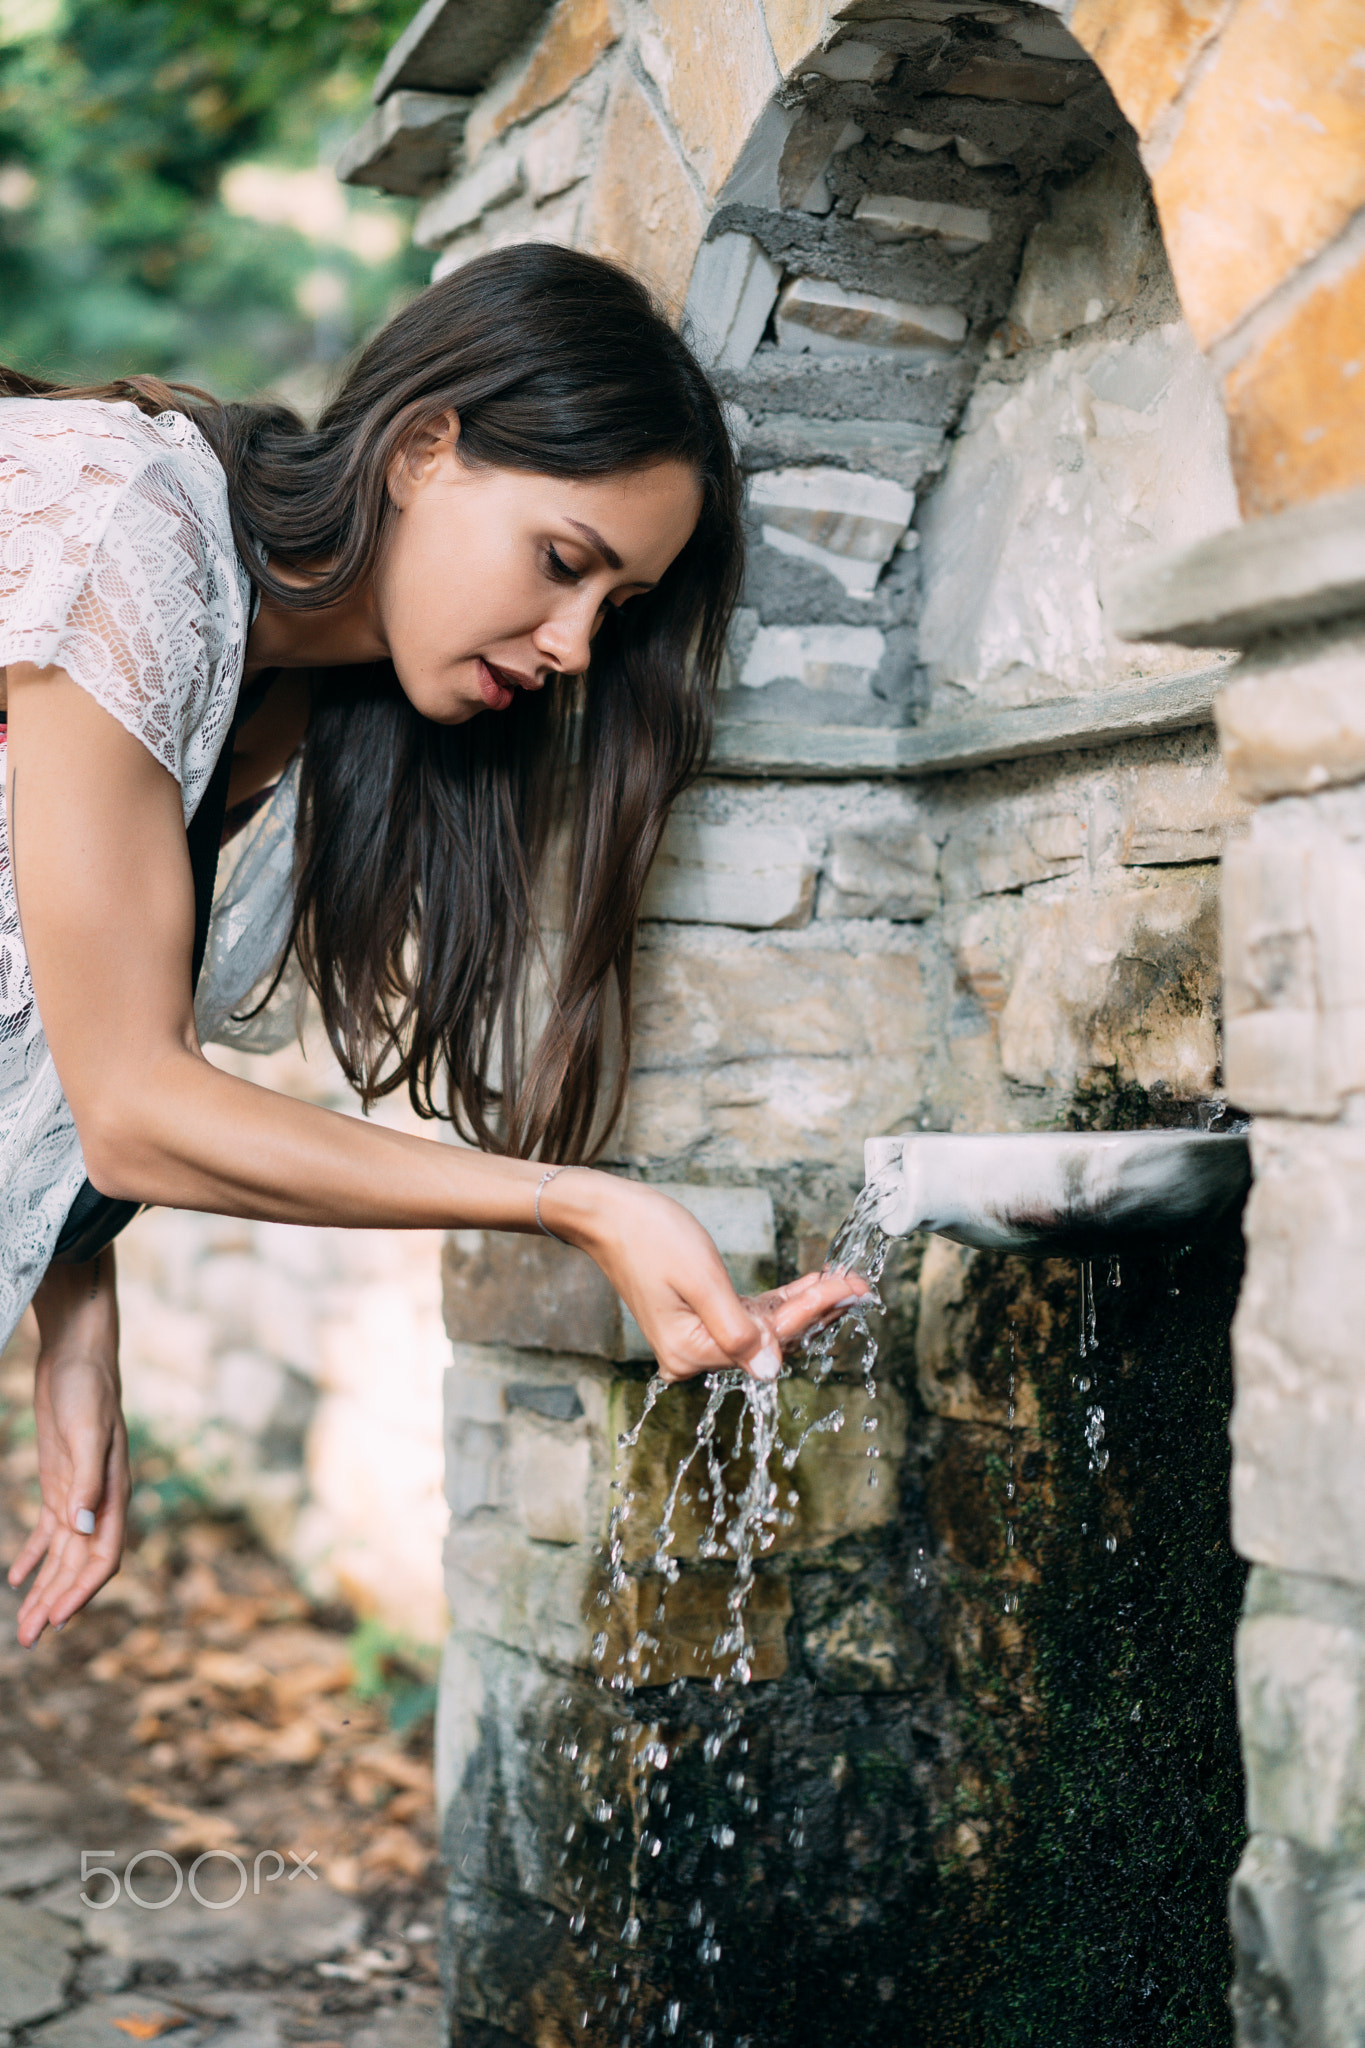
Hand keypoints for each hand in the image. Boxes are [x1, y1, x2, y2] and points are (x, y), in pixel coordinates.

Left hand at [8, 1254, 129, 1646]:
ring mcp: (79, 1494)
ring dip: (45, 1591)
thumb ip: (88, 1482)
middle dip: (56, 1604)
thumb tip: (84, 1531)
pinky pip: (48, 1533)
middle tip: (29, 1640)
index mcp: (113, 1494)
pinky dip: (32, 1558)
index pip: (103, 1557)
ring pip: (63, 1556)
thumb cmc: (88, 1389)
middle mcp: (100, 1501)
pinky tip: (15, 1579)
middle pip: (79, 1566)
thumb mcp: (85, 1434)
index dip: (82, 1592)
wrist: (79, 1354)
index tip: (57, 1621)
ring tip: (24, 1626)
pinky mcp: (60, 1484)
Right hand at [545, 1174, 869, 1384]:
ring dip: (804, 1304)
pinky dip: (781, 1301)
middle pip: (772, 1338)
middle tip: (859, 1285)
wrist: (607, 1215)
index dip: (815, 1312)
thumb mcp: (700, 1278)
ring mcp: (697, 1338)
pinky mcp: (700, 1319)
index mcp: (691, 1351)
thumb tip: (771, 1370)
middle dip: (817, 1310)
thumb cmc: (649, 1236)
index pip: (770, 1338)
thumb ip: (738, 1328)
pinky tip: (813, 1286)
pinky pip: (749, 1316)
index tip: (851, 1289)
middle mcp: (694, 1354)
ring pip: (766, 1328)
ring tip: (844, 1282)